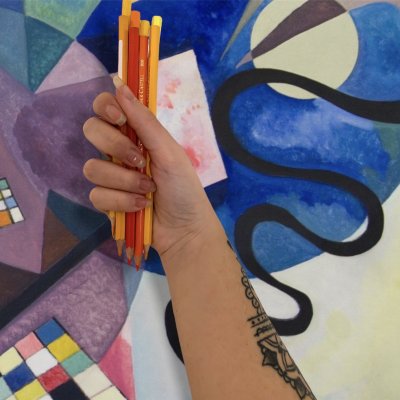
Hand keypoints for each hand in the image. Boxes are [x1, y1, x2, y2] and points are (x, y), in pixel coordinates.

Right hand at [83, 77, 219, 257]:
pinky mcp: (107, 201)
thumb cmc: (184, 187)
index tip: (118, 117)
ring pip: (92, 167)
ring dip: (124, 181)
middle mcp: (119, 151)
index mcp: (136, 135)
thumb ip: (145, 122)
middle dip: (115, 146)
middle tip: (139, 159)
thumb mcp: (169, 152)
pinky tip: (141, 206)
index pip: (105, 108)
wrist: (185, 228)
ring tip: (148, 189)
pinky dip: (122, 202)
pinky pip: (97, 195)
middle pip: (91, 130)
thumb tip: (120, 84)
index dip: (105, 107)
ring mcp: (112, 177)